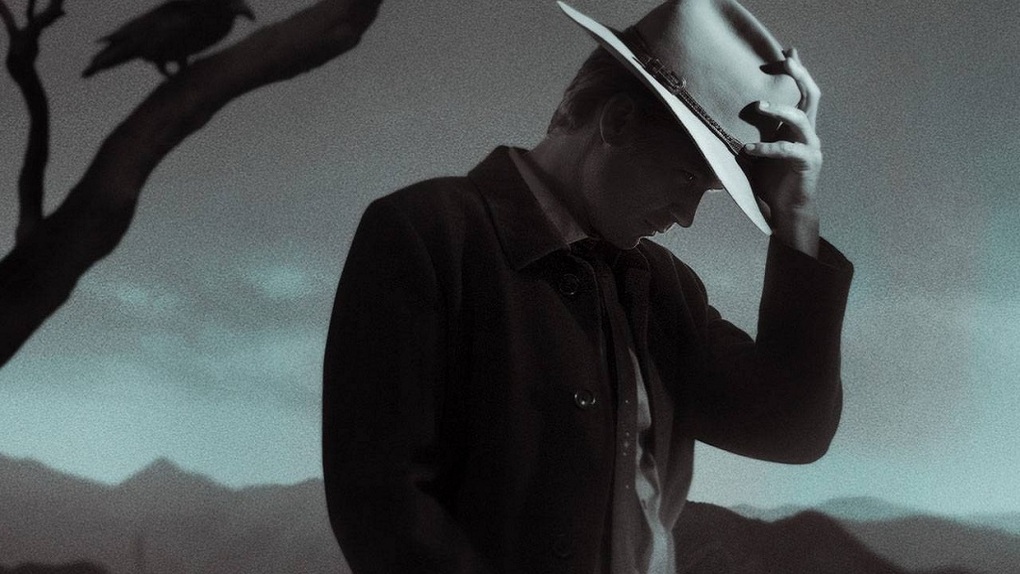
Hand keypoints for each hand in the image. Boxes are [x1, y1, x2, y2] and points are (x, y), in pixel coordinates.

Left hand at [742, 47, 821, 255]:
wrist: (784, 210)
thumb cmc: (769, 180)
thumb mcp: (756, 150)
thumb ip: (749, 132)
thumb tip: (718, 116)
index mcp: (797, 126)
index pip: (801, 91)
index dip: (796, 71)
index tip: (785, 51)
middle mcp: (807, 132)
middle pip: (811, 95)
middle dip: (799, 75)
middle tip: (785, 60)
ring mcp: (810, 146)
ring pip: (800, 118)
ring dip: (780, 109)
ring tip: (759, 106)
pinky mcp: (807, 163)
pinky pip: (787, 150)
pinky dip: (767, 148)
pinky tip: (748, 149)